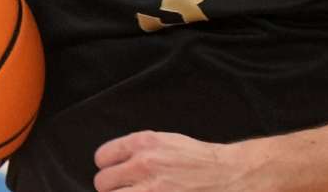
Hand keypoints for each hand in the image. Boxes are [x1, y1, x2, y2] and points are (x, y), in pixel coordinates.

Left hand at [94, 131, 253, 191]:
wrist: (225, 176)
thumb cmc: (197, 160)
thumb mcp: (166, 141)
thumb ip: (138, 150)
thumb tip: (116, 163)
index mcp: (144, 143)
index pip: (102, 157)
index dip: (107, 166)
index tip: (113, 172)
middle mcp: (144, 165)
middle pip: (103, 182)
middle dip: (112, 187)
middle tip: (124, 189)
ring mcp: (150, 190)